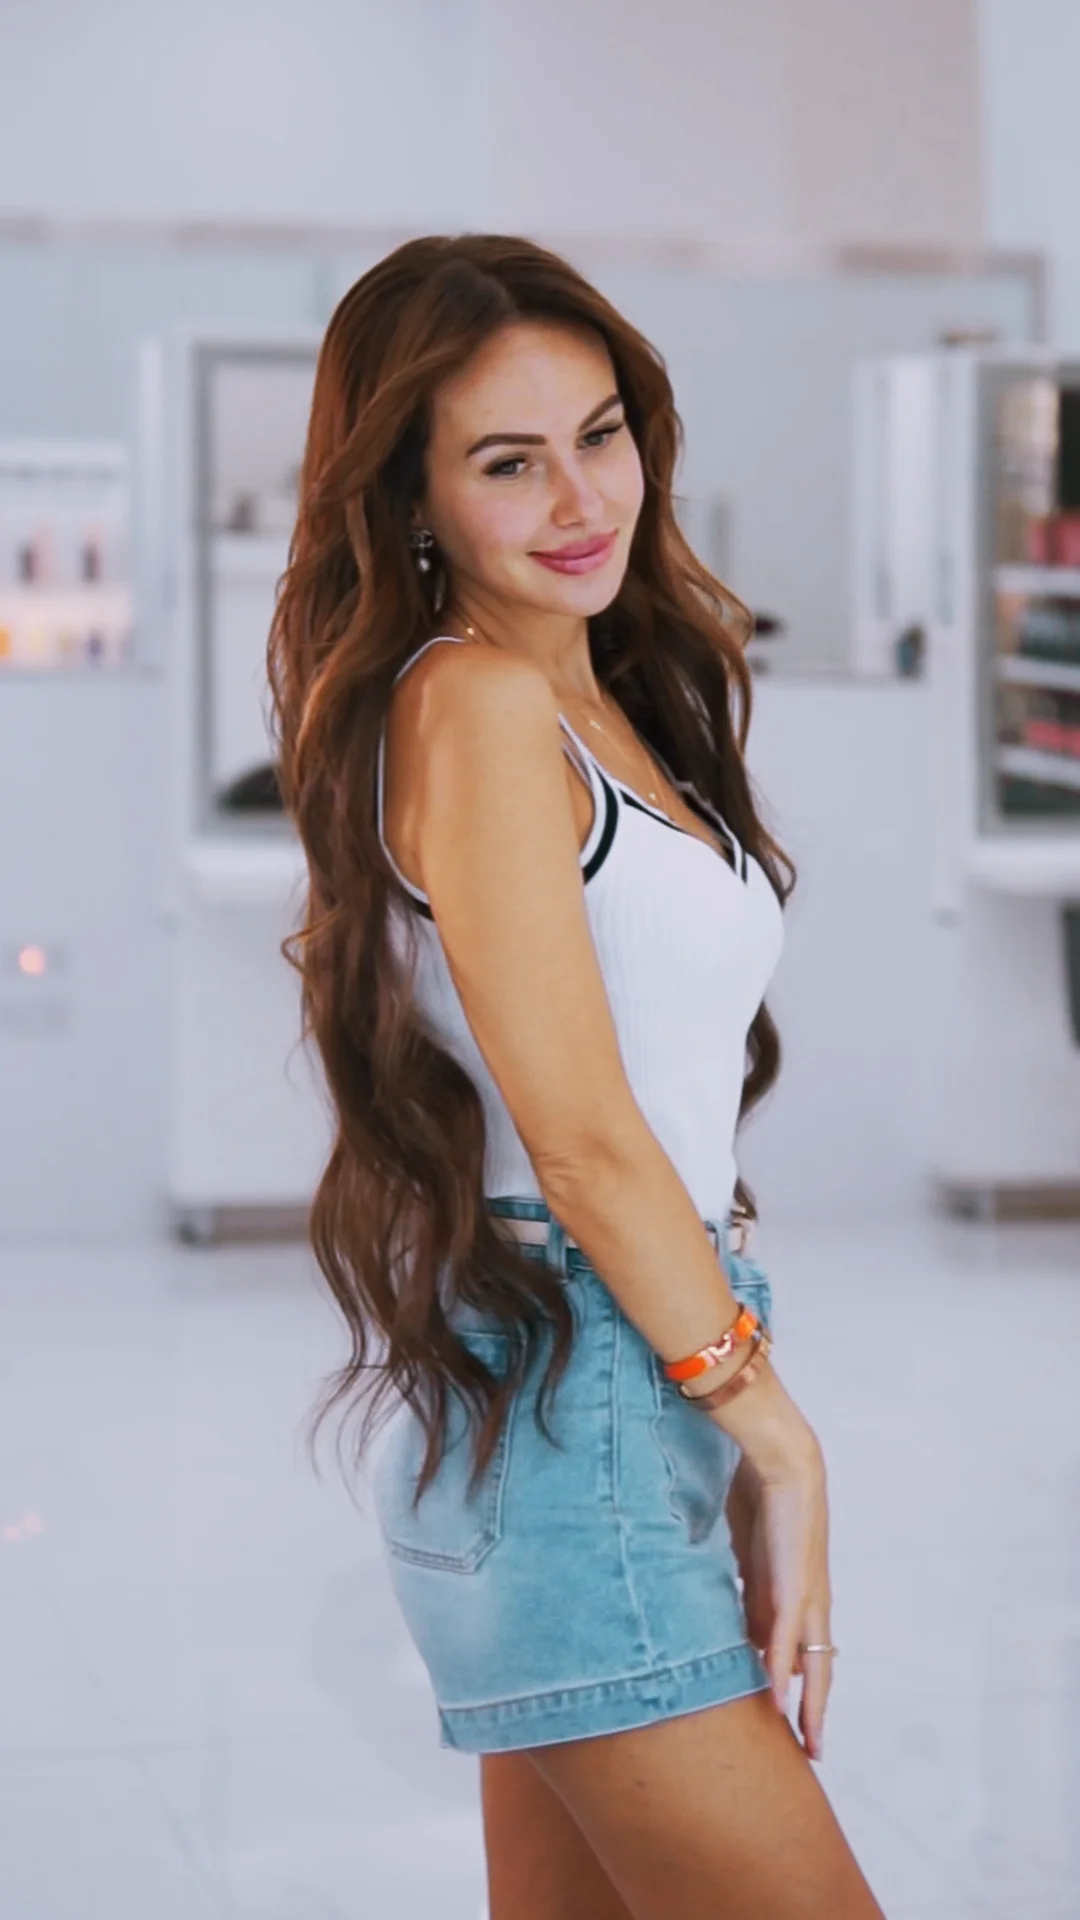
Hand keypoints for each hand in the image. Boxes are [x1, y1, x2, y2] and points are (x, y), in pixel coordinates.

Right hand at [725, 1438, 833, 1760]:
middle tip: (811, 1752)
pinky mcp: (793, 1584)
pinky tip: (780, 1701)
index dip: (804, 1687)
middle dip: (814, 1711)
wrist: (779, 1457)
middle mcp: (809, 1600)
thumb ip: (747, 1587)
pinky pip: (787, 1637)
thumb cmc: (761, 1494)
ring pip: (812, 1663)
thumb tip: (735, 1618)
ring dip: (809, 1705)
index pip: (805, 1651)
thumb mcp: (749, 1554)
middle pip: (818, 1668)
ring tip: (806, 1742)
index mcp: (798, 1592)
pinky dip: (784, 1671)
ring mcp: (806, 1595)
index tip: (793, 1720)